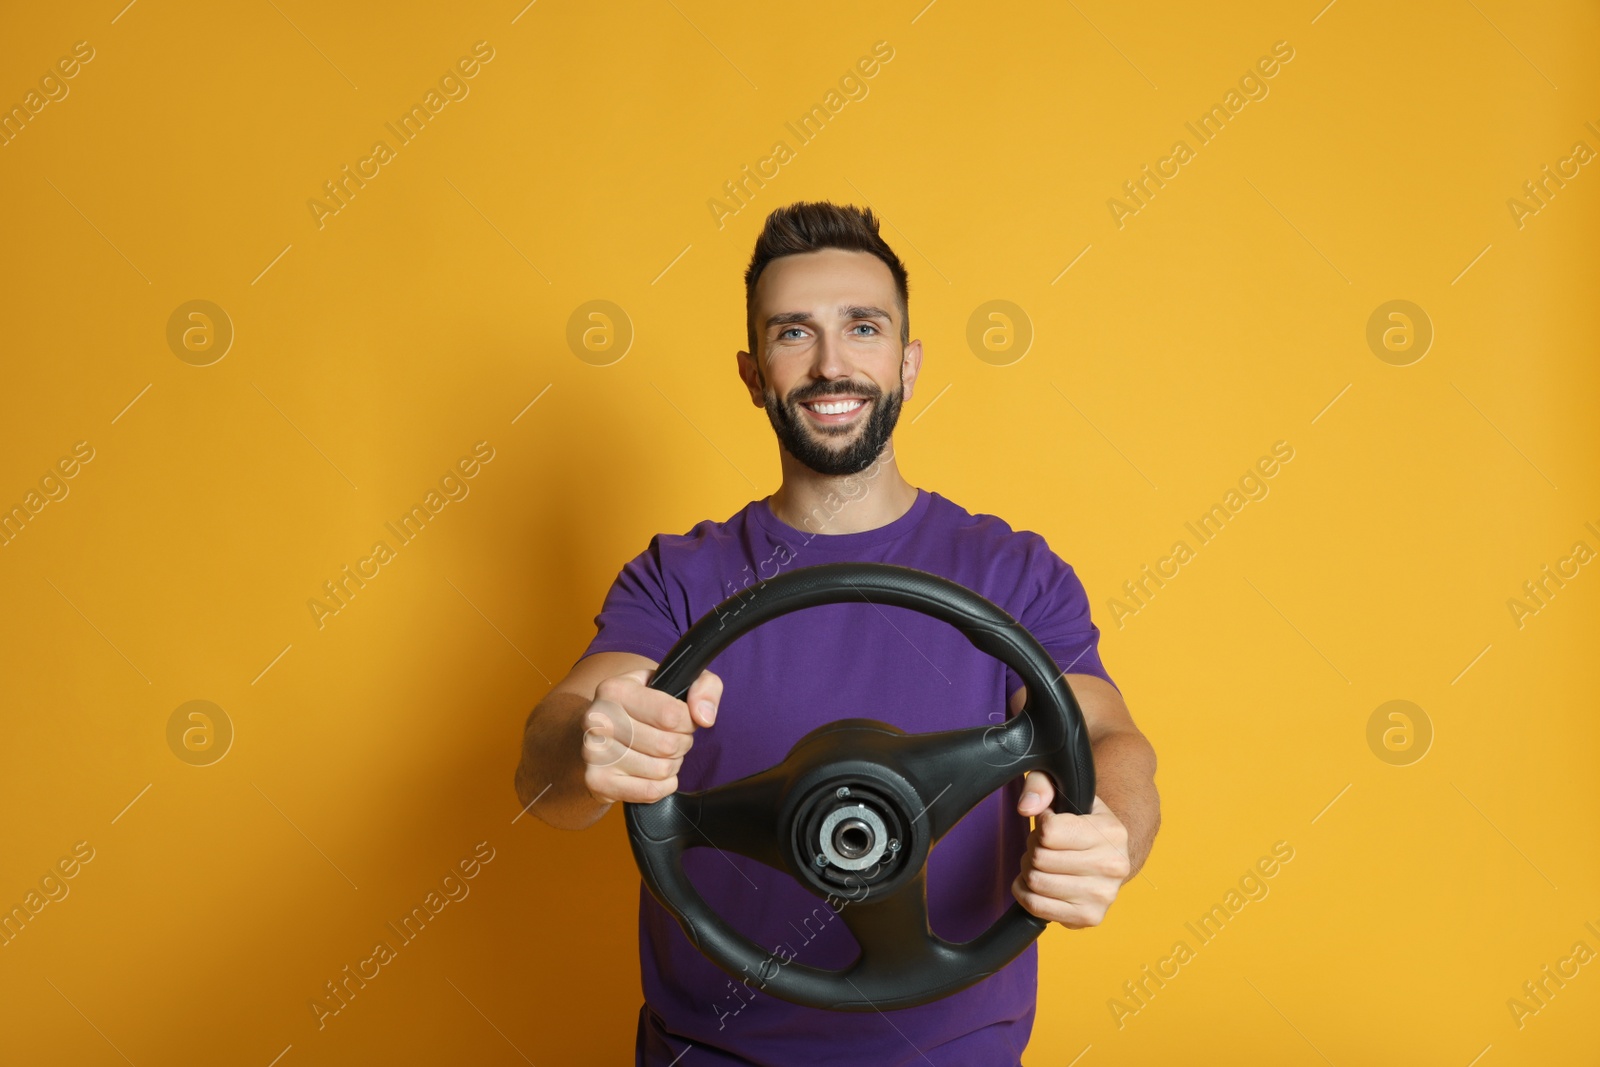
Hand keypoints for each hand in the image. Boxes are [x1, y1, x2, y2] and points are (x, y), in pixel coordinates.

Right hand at [581, 667, 720, 805]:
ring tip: (661, 753)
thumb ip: (704, 687)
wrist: (605, 727)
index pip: (671, 716)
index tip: (683, 719)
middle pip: (666, 745)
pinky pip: (649, 791)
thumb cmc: (646, 704)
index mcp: (614, 690)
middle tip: (672, 738)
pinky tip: (654, 772)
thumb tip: (704, 717)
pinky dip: (663, 785)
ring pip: (660, 770)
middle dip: (681, 744)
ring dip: (672, 764)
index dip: (688, 722)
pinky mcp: (597, 782)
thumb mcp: (677, 682)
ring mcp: (593, 753)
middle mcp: (597, 720)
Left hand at [1011, 772, 1130, 927]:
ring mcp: (1103, 896)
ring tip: (1044, 862)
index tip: (1051, 824)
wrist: (1107, 855)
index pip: (1049, 831)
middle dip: (1034, 848)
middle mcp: (1113, 866)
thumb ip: (1041, 785)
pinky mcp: (1089, 917)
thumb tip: (1027, 808)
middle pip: (1040, 858)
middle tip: (1045, 845)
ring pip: (1036, 882)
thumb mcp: (1065, 790)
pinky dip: (1026, 892)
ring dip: (1029, 870)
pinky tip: (1038, 882)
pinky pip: (1036, 906)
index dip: (1041, 825)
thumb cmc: (1082, 821)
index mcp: (1112, 832)